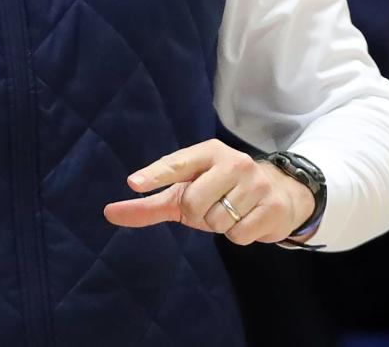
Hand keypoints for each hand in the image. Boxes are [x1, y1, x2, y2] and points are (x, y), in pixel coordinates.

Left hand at [103, 140, 316, 245]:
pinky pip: (239, 235)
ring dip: (220, 224)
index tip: (132, 183)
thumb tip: (108, 213)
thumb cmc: (220, 192)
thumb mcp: (184, 193)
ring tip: (232, 210)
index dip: (153, 175)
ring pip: (217, 221)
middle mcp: (232, 161)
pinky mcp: (272, 205)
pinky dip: (239, 235)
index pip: (175, 164)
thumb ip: (148, 203)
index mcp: (207, 152)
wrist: (280, 194)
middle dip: (198, 213)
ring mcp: (255, 182)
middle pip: (193, 203)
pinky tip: (248, 219)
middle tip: (212, 204)